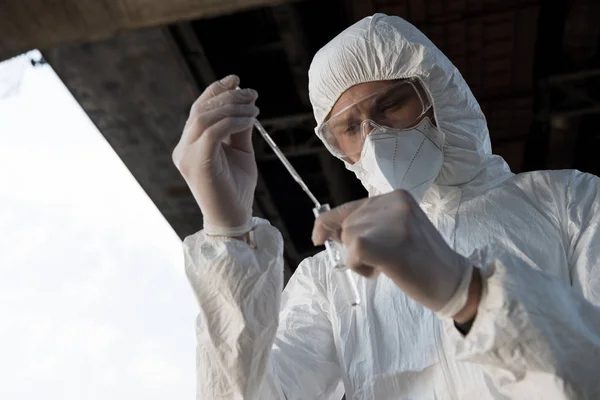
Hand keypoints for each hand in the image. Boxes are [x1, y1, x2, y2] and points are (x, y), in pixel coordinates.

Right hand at [173, 75, 258, 235]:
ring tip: (254, 108)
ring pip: (204, 117)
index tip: (237, 80)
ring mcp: (186, 155)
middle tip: (252, 94)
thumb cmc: (236, 188)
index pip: (199, 109)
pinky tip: (249, 121)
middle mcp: (183, 148)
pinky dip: (232, 121)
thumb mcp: (240, 152)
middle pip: (201, 109)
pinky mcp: (197, 162)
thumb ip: (238, 129)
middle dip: (228, 96)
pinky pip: (213, 131)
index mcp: (190, 145)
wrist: (234, 218)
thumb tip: (247, 103)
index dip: (216, 90)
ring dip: (232, 107)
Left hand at [312, 189, 479, 319]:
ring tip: (387, 265)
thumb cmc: (422, 259)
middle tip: (380, 261)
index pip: (352, 206)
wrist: (450, 281)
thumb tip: (328, 230)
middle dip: (353, 246)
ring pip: (349, 239)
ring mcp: (391, 222)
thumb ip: (369, 224)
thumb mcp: (398, 230)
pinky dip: (359, 266)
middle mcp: (393, 202)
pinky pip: (353, 252)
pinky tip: (379, 271)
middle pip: (348, 224)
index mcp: (397, 196)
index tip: (319, 237)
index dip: (330, 222)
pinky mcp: (387, 244)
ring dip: (359, 260)